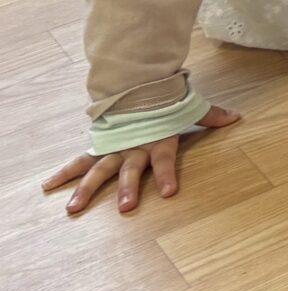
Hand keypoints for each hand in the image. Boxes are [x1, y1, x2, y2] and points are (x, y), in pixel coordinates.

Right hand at [43, 107, 241, 217]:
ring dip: (86, 189)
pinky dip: (63, 172)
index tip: (170, 192)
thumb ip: (210, 116)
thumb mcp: (189, 107)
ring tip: (73, 209)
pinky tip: (48, 186)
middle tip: (126, 207)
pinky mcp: (99, 145)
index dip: (168, 174)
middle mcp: (134, 146)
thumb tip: (236, 118)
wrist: (138, 81)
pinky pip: (79, 161)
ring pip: (98, 169)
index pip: (165, 158)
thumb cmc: (165, 100)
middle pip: (130, 169)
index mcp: (157, 139)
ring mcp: (114, 146)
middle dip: (128, 187)